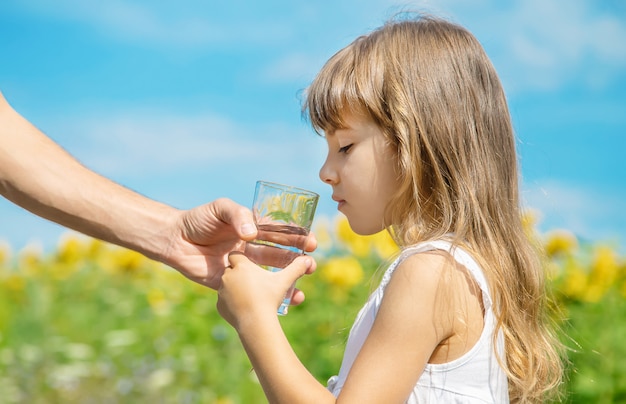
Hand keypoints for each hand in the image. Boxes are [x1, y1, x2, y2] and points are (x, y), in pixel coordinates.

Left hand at [162, 198, 316, 291]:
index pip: (279, 234)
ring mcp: (242, 267)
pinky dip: (266, 296)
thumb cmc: (197, 220)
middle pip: (279, 255)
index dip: (296, 238)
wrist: (174, 239)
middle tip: (312, 265)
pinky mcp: (230, 284)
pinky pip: (252, 291)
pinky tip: (282, 300)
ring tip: (302, 287)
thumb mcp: (220, 208)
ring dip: (288, 281)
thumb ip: (238, 215)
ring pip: (270, 275)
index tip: (311, 242)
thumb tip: (253, 234)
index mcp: (251, 229)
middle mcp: (250, 248)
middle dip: (297, 261)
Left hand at [217, 252, 315, 328]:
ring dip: (236, 287)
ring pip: (227, 285)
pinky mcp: (220, 306)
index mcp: (241, 266)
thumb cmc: (269, 298)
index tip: (251, 263)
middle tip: (253, 279)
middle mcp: (227, 276)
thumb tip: (309, 260)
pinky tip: (243, 306)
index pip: (236, 255)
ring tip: (250, 293)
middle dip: (240, 274)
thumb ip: (296, 268)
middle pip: (231, 269)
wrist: (255, 323)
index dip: (243, 258)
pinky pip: (225, 301)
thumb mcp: (283, 281)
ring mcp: (222, 291)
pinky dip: (232, 302)